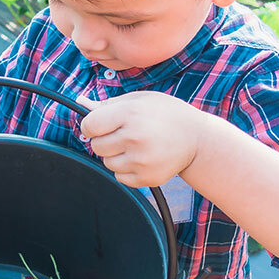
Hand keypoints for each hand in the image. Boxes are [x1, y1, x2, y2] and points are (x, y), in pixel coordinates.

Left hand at [78, 91, 206, 187]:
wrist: (199, 139)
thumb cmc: (166, 115)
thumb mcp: (140, 100)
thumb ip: (108, 104)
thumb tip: (79, 103)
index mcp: (130, 114)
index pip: (89, 126)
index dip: (92, 125)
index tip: (101, 125)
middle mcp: (135, 138)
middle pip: (96, 146)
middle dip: (105, 140)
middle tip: (124, 134)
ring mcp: (141, 160)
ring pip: (107, 163)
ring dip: (116, 155)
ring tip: (136, 146)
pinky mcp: (147, 178)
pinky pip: (120, 176)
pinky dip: (126, 169)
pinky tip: (142, 158)